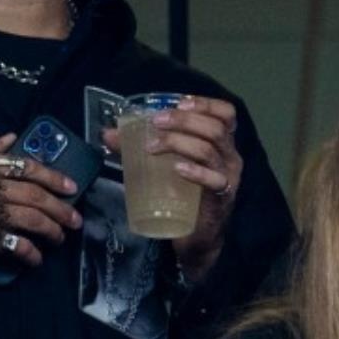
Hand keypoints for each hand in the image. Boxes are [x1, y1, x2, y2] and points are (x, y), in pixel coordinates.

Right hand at [0, 131, 82, 268]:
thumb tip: (10, 137)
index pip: (28, 168)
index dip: (53, 177)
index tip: (72, 187)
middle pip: (36, 197)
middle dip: (60, 209)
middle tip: (76, 220)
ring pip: (31, 219)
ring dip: (51, 230)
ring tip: (60, 238)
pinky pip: (14, 244)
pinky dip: (30, 252)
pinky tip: (37, 258)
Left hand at [105, 96, 242, 278]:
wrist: (196, 236)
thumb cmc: (184, 194)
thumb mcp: (164, 165)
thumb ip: (140, 148)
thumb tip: (109, 135)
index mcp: (221, 143)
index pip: (226, 114)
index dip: (206, 103)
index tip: (180, 102)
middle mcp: (229, 156)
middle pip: (215, 128)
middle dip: (183, 120)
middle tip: (155, 123)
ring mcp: (228, 177)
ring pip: (209, 149)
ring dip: (178, 142)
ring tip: (153, 146)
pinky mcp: (222, 197)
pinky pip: (214, 180)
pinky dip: (195, 172)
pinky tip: (177, 169)